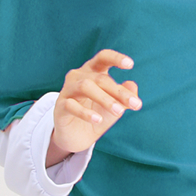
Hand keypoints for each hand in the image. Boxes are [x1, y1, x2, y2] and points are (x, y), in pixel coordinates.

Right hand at [47, 50, 140, 166]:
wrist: (79, 138)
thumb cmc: (99, 114)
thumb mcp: (116, 106)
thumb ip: (125, 95)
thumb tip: (133, 85)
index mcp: (93, 70)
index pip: (103, 57)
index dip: (116, 58)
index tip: (131, 64)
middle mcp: (79, 76)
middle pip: (100, 78)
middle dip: (119, 92)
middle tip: (136, 104)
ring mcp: (68, 90)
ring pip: (85, 86)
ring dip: (105, 98)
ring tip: (119, 112)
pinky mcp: (60, 106)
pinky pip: (71, 105)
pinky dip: (86, 112)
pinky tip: (98, 119)